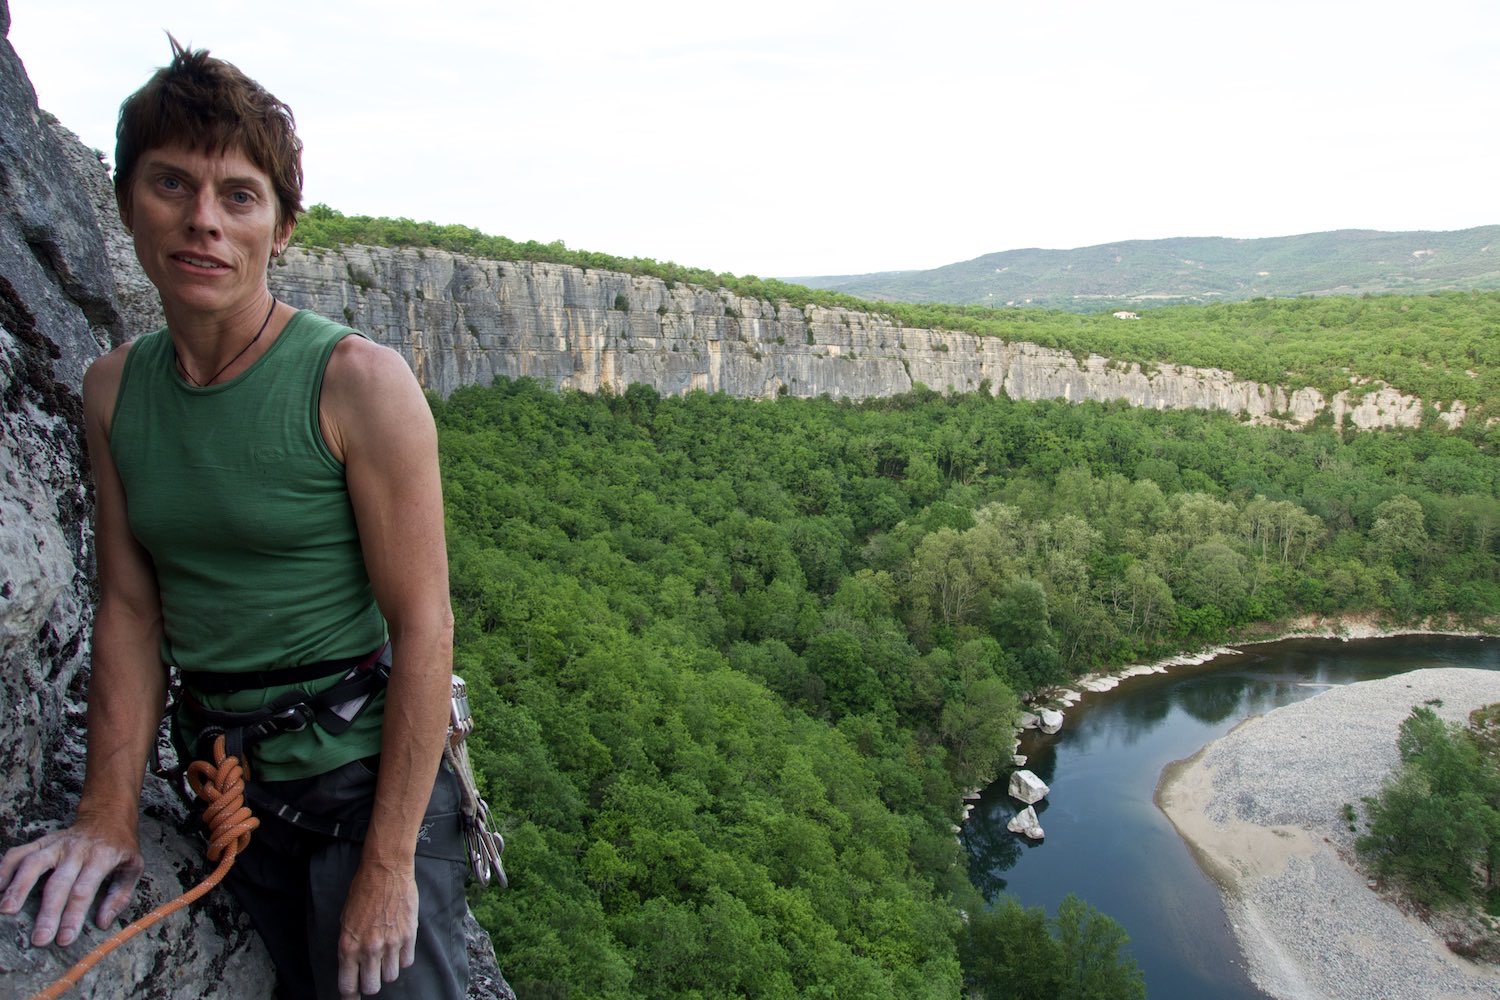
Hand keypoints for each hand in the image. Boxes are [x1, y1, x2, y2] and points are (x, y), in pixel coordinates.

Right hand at [0, 820, 143, 946]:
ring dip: (18, 887)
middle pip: (58, 882)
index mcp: (102, 856)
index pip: (85, 890)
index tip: (65, 939)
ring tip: (7, 910)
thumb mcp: (133, 867)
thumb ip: (120, 896)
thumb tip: (102, 923)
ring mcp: (56, 844)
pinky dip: (4, 869)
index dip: (73, 916)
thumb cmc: (120, 847)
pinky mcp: (41, 841)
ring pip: (33, 863)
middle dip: (48, 913)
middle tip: (39, 939)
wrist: (107, 816)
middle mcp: (77, 850)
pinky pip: (18, 853)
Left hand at [336, 858, 418, 997]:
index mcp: (348, 946)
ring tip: (386, 956)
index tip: (352, 996)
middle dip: (370, 983)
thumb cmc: (362, 892)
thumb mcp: (345, 921)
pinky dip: (402, 958)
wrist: (386, 871)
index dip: (350, 995)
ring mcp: (391, 944)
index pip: (348, 986)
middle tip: (371, 974)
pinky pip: (407, 962)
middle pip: (372, 987)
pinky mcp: (409, 936)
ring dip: (387, 970)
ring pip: (391, 977)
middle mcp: (369, 949)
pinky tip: (398, 946)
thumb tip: (353, 967)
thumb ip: (349, 946)